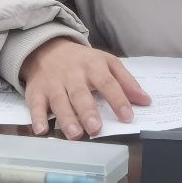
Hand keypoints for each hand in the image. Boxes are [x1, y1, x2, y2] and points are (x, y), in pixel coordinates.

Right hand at [19, 37, 150, 138]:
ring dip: (66, 118)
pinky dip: (37, 118)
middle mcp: (73, 75)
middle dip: (87, 110)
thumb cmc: (83, 61)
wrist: (48, 48)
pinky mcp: (37, 92)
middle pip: (80, 93)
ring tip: (75, 134)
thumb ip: (126, 82)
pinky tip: (41, 130)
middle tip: (95, 127)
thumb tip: (145, 101)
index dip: (118, 100)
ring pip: (59, 101)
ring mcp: (53, 83)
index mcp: (93, 66)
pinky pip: (35, 105)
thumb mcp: (107, 63)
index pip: (108, 83)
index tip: (128, 117)